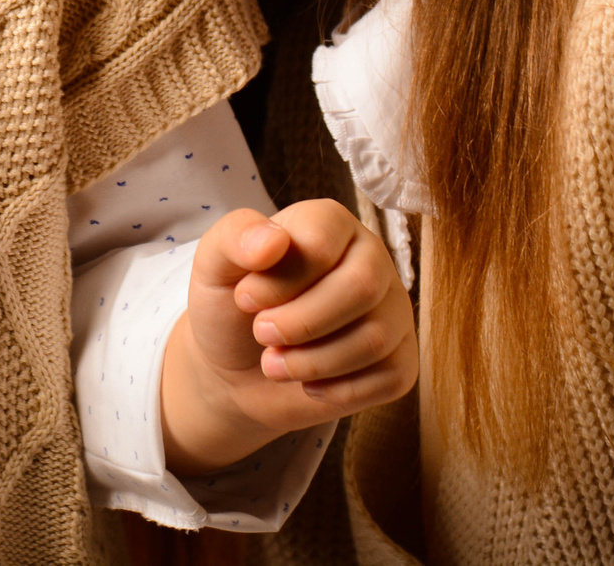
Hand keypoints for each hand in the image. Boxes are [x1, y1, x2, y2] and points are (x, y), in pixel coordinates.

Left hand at [158, 200, 416, 477]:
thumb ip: (234, 238)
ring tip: (274, 363)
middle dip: (301, 322)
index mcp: (330, 223)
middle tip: (261, 334)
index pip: (324, 240)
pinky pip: (388, 378)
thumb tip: (272, 241)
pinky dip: (336, 391)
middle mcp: (370, 259)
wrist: (236, 372)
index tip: (245, 298)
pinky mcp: (400, 360)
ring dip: (310, 362)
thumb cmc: (232, 308)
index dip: (281, 279)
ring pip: (375, 338)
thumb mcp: (213, 265)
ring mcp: (392, 310)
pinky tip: (307, 382)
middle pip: (362, 287)